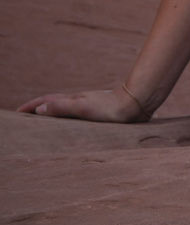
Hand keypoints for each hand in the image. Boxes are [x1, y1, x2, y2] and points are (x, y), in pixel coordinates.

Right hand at [19, 85, 148, 123]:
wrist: (136, 103)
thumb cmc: (111, 108)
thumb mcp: (83, 109)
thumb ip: (62, 108)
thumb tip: (39, 110)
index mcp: (73, 100)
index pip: (46, 102)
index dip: (31, 106)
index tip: (17, 113)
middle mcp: (79, 100)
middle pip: (53, 103)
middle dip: (37, 108)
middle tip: (25, 116)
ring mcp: (89, 105)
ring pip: (65, 107)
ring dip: (52, 112)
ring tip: (43, 121)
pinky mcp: (98, 112)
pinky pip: (76, 114)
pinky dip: (67, 118)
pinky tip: (72, 125)